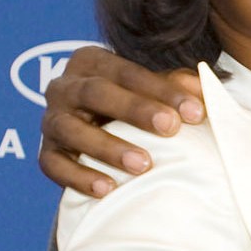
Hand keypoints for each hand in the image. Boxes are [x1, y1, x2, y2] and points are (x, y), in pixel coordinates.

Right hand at [39, 47, 204, 196]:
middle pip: (96, 93)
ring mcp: (51, 120)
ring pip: (70, 129)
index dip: (162, 89)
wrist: (102, 139)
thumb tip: (204, 90)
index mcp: (91, 62)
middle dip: (135, 110)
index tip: (194, 111)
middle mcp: (64, 86)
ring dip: (107, 147)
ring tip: (143, 164)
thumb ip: (178, 87)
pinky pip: (53, 164)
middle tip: (170, 127)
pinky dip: (78, 177)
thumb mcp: (155, 91)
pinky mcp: (46, 153)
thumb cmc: (135, 108)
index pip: (127, 72)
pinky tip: (107, 188)